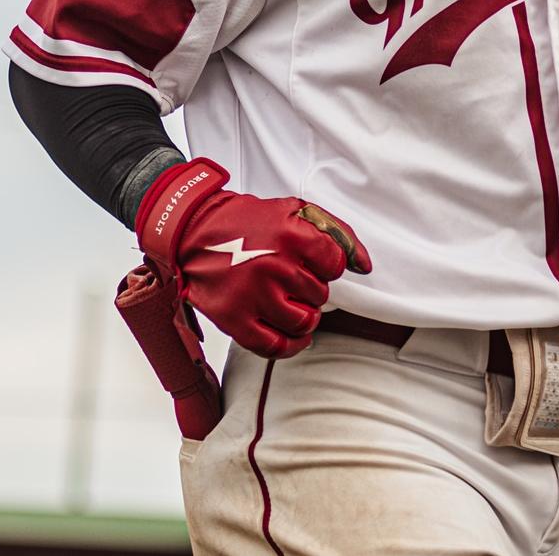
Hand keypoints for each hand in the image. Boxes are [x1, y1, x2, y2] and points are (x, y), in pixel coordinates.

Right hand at [135, 158, 371, 358]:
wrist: (194, 230)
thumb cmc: (248, 221)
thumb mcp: (297, 211)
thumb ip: (337, 233)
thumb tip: (364, 265)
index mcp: (292, 236)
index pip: (335, 265)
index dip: (328, 265)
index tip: (314, 263)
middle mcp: (274, 266)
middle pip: (320, 294)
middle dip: (313, 288)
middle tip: (295, 279)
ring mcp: (253, 295)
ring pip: (303, 321)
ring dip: (305, 315)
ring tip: (294, 303)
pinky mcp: (234, 318)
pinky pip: (274, 346)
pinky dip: (290, 345)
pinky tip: (292, 335)